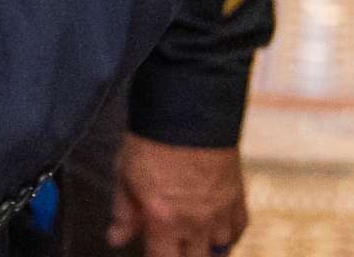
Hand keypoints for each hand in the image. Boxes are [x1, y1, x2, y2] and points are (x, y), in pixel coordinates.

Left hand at [105, 134, 246, 256]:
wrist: (188, 110)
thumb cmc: (151, 140)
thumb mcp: (125, 175)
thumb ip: (123, 212)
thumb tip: (115, 240)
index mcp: (164, 220)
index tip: (153, 252)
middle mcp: (196, 223)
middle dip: (181, 256)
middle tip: (172, 246)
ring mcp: (220, 212)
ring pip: (219, 250)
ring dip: (206, 250)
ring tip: (194, 245)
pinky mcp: (237, 197)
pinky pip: (238, 229)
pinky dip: (228, 235)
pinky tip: (217, 232)